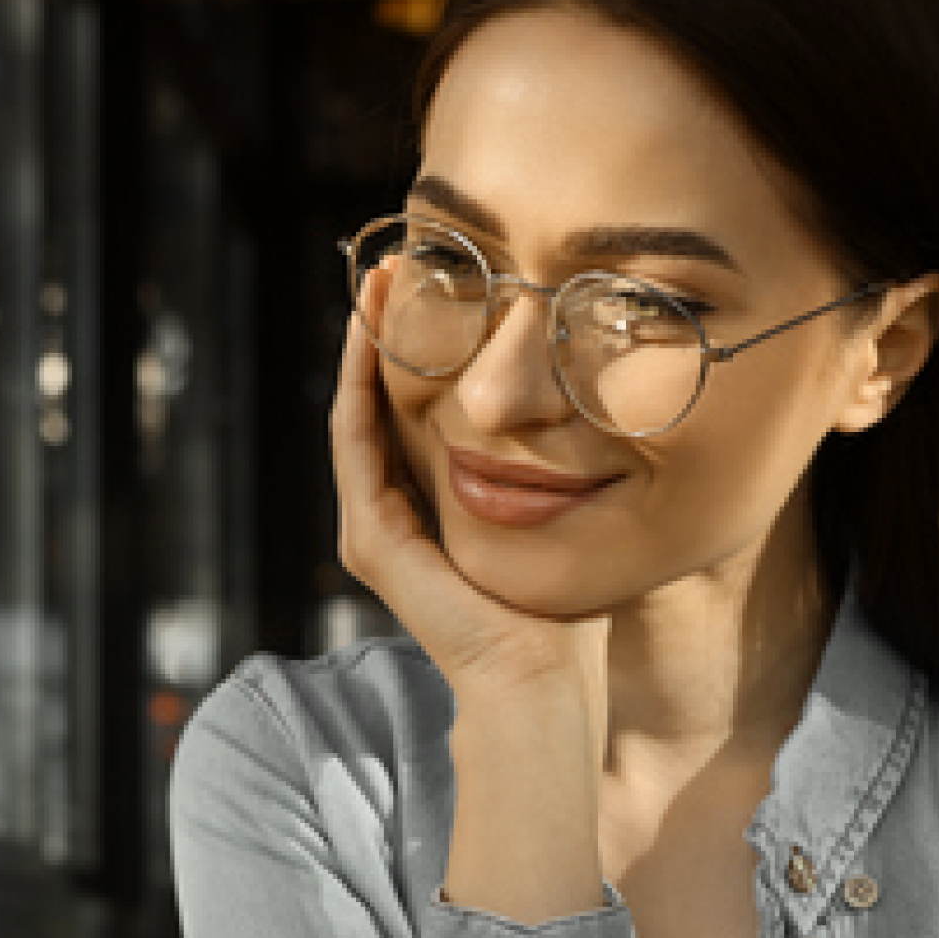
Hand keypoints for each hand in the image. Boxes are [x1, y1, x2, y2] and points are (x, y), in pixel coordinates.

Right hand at [332, 314, 610, 732]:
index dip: (418, 348)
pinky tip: (369, 337)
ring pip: (358, 415)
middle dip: (384, 332)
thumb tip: (581, 398)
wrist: (541, 676)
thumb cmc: (563, 608)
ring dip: (363, 347)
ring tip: (377, 282)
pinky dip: (358, 387)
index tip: (437, 284)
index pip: (413, 412)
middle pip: (378, 404)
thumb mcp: (553, 509)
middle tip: (394, 261)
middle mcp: (392, 517)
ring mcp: (372, 529)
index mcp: (431, 509)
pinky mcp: (370, 541)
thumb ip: (546, 464)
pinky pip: (356, 444)